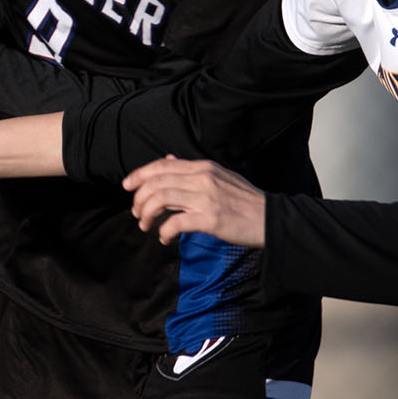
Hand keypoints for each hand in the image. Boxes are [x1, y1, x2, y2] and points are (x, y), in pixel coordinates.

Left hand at [125, 156, 267, 246]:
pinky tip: (164, 239)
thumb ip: (192, 170)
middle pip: (157, 182)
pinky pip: (176, 223)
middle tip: (137, 214)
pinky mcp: (211, 219)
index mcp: (204, 167)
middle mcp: (203, 178)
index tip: (127, 186)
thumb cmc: (244, 201)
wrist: (271, 219)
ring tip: (146, 226)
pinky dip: (164, 231)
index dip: (140, 174)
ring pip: (162, 199)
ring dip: (147, 214)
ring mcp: (207, 198)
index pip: (162, 165)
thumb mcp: (219, 176)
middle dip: (140, 199)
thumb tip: (166, 159)